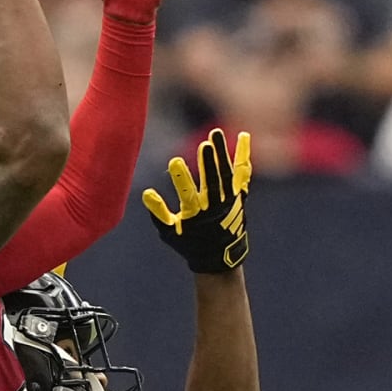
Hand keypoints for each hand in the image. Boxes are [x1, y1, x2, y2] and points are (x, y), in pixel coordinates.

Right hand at [143, 129, 250, 272]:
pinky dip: (244, 155)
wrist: (220, 258)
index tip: (174, 161)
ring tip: (216, 132)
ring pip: (228, 174)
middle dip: (209, 163)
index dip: (181, 178)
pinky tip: (244, 136)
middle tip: (206, 144)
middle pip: (213, 182)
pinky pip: (243, 173)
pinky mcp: (240, 195)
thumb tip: (146, 193)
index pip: (188, 194)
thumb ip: (158, 213)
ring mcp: (230, 200)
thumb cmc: (190, 243)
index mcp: (196, 215)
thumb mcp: (170, 232)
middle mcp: (216, 206)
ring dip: (223, 153)